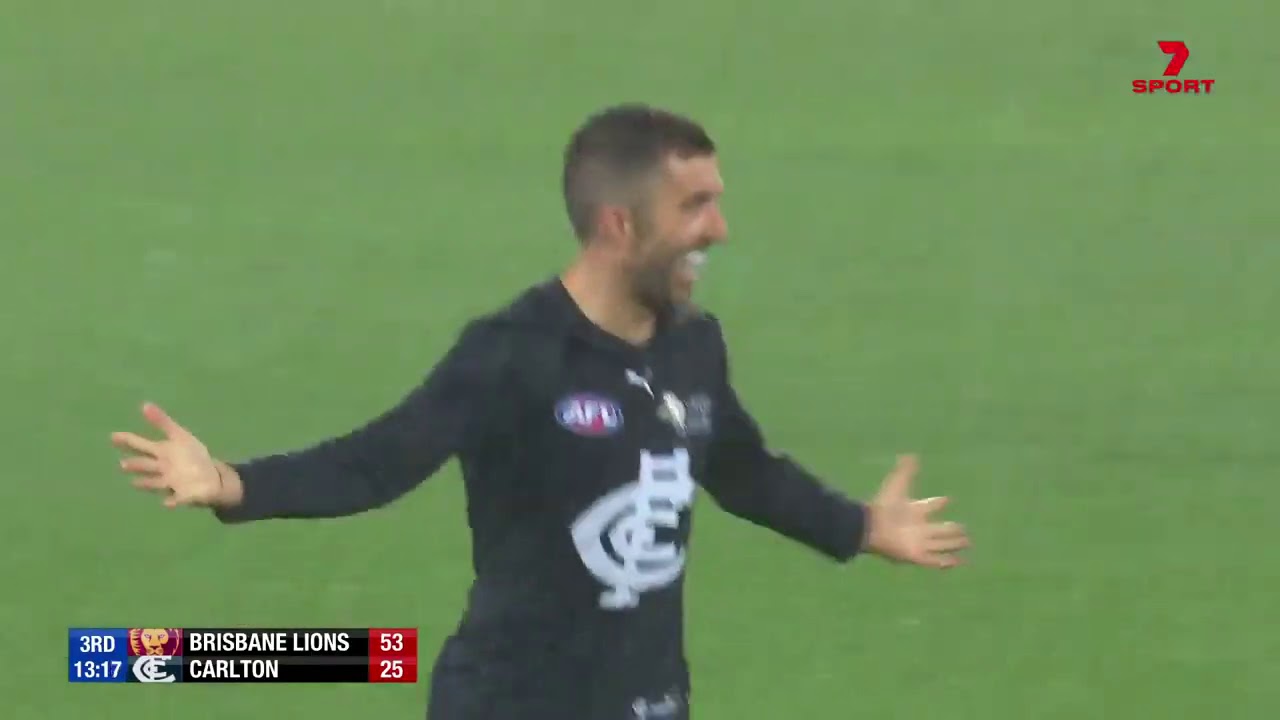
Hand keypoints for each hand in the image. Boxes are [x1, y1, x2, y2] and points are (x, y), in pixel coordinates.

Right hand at [111, 402, 230, 507]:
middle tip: (123, 463)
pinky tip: (167, 503)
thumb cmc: (191, 456)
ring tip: (134, 483)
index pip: (142, 445)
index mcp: (162, 452)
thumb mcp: (180, 436)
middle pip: (146, 465)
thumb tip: (145, 404)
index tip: (113, 436)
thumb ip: (163, 422)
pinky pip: (176, 499)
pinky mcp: (182, 496)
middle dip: (136, 464)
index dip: (128, 440)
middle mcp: (162, 468)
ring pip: (156, 483)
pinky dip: (171, 501)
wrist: (210, 476)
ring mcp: (171, 483)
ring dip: (146, 483)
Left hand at [865, 455, 968, 567]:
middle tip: (965, 529)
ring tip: (968, 543)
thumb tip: (911, 455)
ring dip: (954, 544)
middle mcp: (918, 527)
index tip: (948, 499)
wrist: (871, 527)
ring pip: (942, 544)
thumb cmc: (884, 506)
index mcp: (914, 510)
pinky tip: (960, 561)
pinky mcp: (918, 556)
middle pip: (940, 529)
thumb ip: (905, 471)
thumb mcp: (897, 485)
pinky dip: (948, 561)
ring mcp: (919, 543)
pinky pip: (936, 561)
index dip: (939, 501)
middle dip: (953, 529)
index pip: (930, 505)